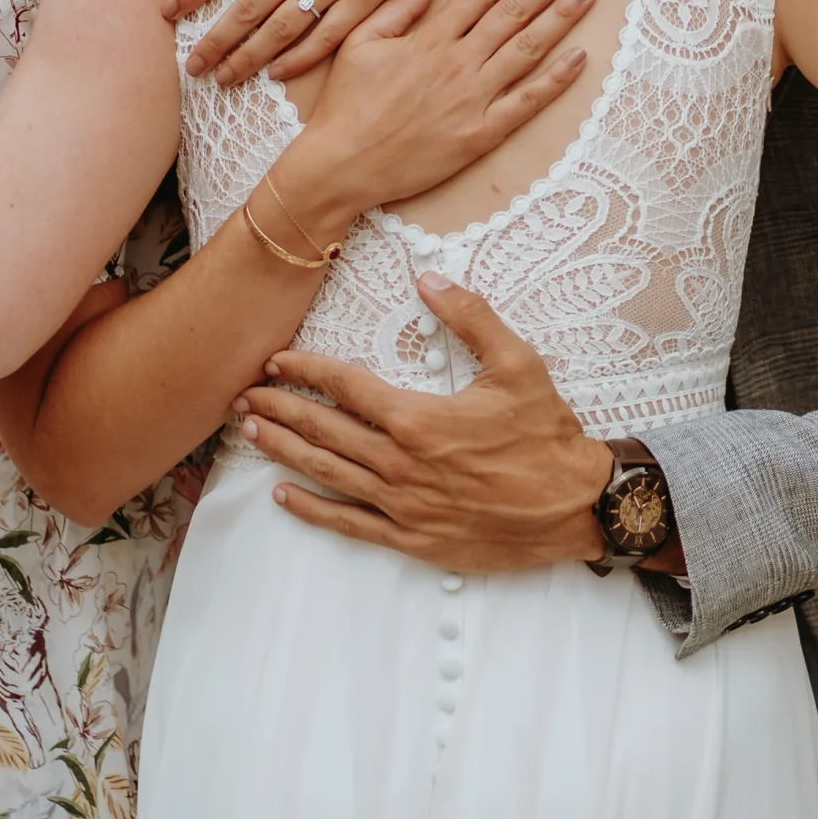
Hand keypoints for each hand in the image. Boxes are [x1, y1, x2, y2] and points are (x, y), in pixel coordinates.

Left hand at [234, 273, 611, 571]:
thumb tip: (431, 280)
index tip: (276, 360)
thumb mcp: (519, 364)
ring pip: (327, 474)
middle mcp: (400, 463)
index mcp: (418, 418)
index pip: (345, 387)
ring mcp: (403, 505)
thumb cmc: (548, 436)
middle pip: (323, 430)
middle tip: (241, 396)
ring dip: (283, 452)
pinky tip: (285, 496)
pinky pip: (349, 524)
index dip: (305, 370)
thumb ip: (471, 318)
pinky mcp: (412, 538)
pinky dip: (313, 510)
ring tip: (250, 433)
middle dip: (278, 409)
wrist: (577, 507)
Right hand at [274, 0, 594, 227]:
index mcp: (430, 39)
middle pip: (513, 12)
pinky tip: (580, 58)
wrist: (343, 165)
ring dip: (560, 18)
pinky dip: (556, 80)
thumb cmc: (347, 105)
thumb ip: (398, 8)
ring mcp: (473, 99)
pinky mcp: (481, 134)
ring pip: (527, 50)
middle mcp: (457, 63)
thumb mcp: (359, 43)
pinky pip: (527, 103)